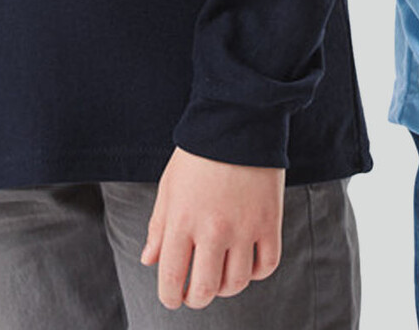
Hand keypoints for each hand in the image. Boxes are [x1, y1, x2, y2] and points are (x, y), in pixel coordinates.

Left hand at [141, 147, 284, 309]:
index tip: (173, 297)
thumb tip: (149, 260)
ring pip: (236, 283)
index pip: (172, 279)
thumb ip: (158, 226)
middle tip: (196, 292)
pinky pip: (267, 265)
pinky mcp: (269, 221)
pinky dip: (257, 272)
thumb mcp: (169, 185)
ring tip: (222, 275)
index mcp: (182, 221)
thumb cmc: (199, 152)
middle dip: (196, 298)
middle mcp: (212, 230)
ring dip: (226, 287)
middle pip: (205, 290)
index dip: (170, 297)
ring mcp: (244, 227)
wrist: (239, 119)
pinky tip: (248, 261)